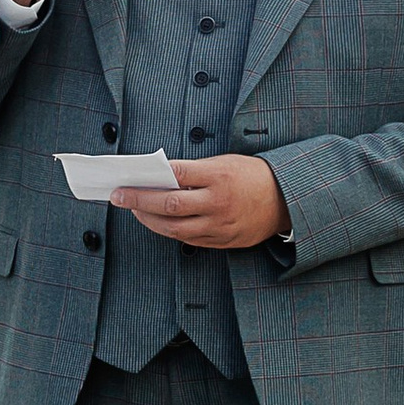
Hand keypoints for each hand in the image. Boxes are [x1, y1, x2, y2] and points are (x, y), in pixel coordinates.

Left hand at [113, 156, 288, 250]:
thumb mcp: (224, 163)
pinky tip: (157, 222)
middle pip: (169, 204)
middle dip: (138, 201)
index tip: (125, 179)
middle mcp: (218, 203)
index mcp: (219, 176)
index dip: (146, 180)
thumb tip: (158, 178)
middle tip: (118, 196)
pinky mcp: (222, 241)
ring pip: (174, 228)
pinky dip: (169, 230)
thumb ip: (193, 172)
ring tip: (134, 210)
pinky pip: (188, 239)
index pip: (174, 176)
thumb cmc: (252, 176)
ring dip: (149, 220)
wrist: (285, 200)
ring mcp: (220, 226)